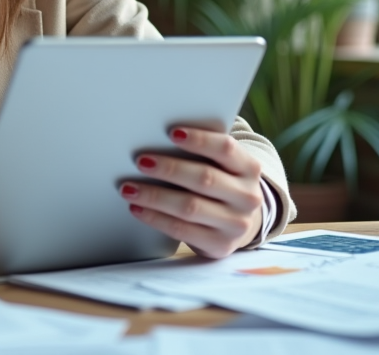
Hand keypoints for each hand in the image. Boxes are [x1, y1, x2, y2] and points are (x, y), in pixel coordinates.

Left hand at [120, 126, 263, 258]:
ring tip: (129, 188)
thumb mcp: (222, 166)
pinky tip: (138, 208)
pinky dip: (155, 218)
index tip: (172, 132)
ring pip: (189, 207)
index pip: (226, 148)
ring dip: (154, 196)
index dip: (200, 139)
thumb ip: (202, 153)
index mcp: (249, 168)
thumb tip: (156, 139)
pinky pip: (181, 230)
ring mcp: (236, 224)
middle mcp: (248, 196)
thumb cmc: (220, 184)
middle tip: (140, 161)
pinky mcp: (219, 245)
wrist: (239, 224)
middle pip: (204, 178)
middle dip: (169, 169)